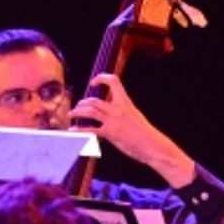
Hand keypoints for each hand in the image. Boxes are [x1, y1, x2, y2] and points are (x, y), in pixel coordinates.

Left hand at [70, 73, 195, 187]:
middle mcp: (118, 109)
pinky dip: (80, 130)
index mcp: (126, 102)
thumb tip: (111, 113)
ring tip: (71, 115)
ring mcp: (114, 121)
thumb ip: (123, 112)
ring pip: (90, 111)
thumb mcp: (135, 116)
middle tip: (78, 108)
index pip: (113, 81)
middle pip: (94, 100)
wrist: (153, 145)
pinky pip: (91, 130)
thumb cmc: (145, 133)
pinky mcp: (111, 133)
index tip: (93, 83)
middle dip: (82, 103)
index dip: (101, 78)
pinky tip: (73, 131)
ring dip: (78, 112)